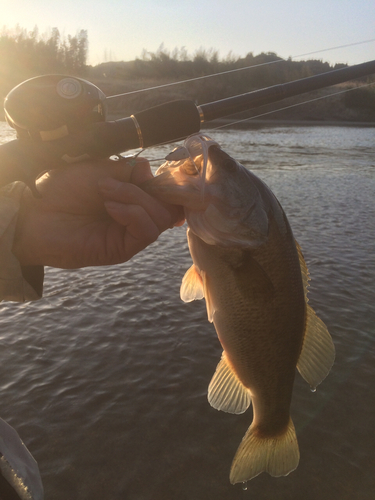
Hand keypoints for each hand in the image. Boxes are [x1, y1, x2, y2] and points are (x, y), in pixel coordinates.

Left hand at [12, 158, 183, 268]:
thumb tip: (151, 171)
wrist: (37, 213)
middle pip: (169, 207)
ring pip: (161, 218)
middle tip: (112, 183)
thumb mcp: (101, 170)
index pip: (167, 196)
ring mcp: (130, 236)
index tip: (146, 172)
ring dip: (135, 198)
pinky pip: (147, 232)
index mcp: (134, 199)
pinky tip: (110, 207)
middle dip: (146, 189)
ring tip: (105, 193)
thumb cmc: (63, 191)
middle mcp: (136, 219)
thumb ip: (130, 171)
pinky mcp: (123, 250)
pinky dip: (133, 213)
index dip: (165, 184)